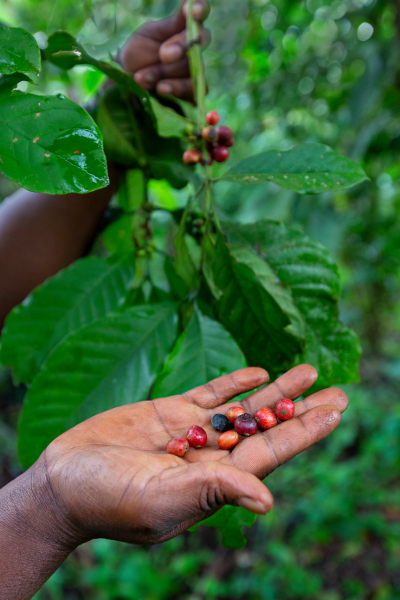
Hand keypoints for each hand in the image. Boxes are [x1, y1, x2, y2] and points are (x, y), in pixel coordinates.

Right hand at [39, 364, 347, 546]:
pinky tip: (258, 372)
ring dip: (277, 391)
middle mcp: (211, 455)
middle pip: (268, 428)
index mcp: (214, 481)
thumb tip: (268, 501)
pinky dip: (234, 383)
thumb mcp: (161, 499)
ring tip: (309, 370)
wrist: (63, 482)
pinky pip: (210, 395)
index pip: (271, 453)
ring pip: (244, 408)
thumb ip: (213, 492)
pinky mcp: (169, 412)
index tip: (335, 411)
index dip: (305, 432)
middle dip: (302, 408)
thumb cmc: (108, 500)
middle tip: (339, 389)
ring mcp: (191, 432)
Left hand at [118, 0, 209, 99]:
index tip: (192, 11)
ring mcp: (195, 68)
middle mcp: (194, 46)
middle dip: (181, 46)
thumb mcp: (148, 34)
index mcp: (184, 26)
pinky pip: (193, 88)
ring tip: (143, 77)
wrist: (129, 79)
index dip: (200, 9)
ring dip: (165, 72)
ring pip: (192, 67)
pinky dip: (175, 88)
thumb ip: (168, 26)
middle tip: (164, 54)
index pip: (199, 12)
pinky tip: (160, 88)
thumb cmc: (139, 52)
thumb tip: (186, 5)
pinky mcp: (192, 89)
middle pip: (200, 41)